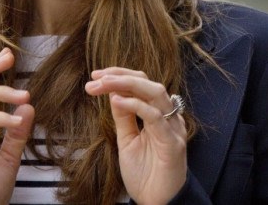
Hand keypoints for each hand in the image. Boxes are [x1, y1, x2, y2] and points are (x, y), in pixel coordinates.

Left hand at [85, 67, 186, 204]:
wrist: (158, 203)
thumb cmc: (145, 174)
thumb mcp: (127, 140)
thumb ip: (123, 117)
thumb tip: (113, 93)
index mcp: (158, 113)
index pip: (140, 83)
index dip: (118, 75)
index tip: (95, 76)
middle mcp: (168, 116)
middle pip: (147, 82)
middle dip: (119, 75)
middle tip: (95, 78)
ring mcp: (172, 127)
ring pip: (154, 92)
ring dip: (126, 83)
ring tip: (104, 83)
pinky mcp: (172, 142)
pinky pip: (154, 116)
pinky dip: (135, 105)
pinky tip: (117, 101)